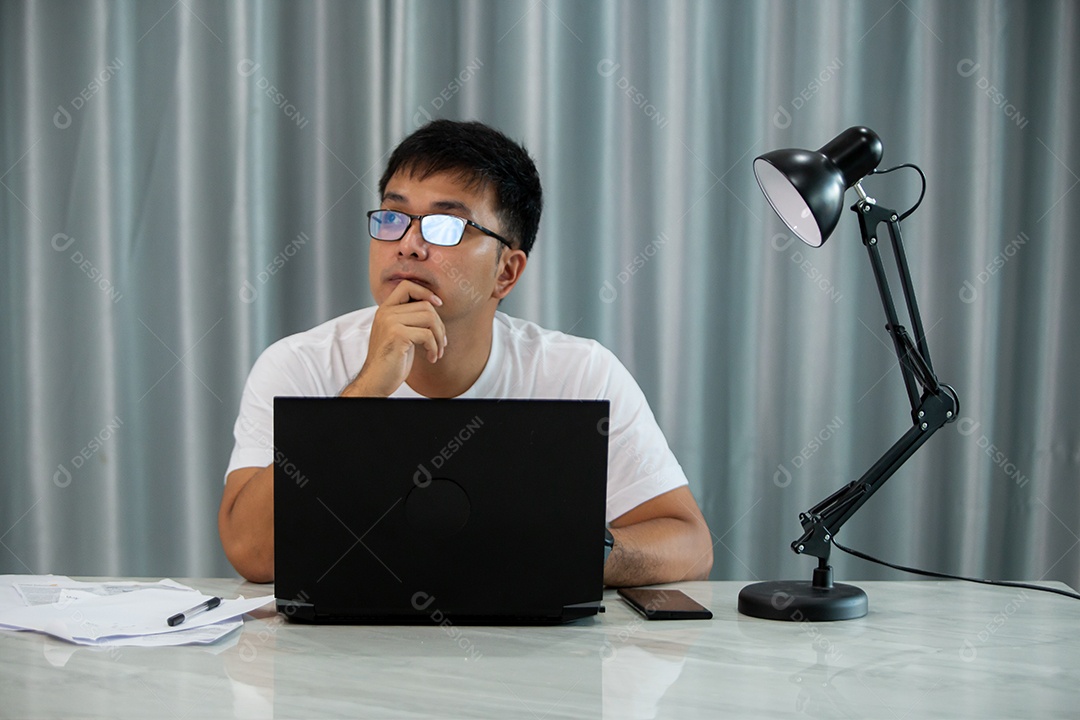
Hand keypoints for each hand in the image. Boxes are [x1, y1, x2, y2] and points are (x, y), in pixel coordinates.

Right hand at [342, 280, 446, 396]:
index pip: (407, 285)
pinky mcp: (397, 335)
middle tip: (441, 343)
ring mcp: (390, 322)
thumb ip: (410, 318)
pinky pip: (428, 335)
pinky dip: (435, 348)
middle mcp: (386, 312)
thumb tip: (434, 307)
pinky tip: (431, 358)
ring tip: (437, 351)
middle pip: (426, 305)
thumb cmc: (391, 360)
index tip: (439, 304)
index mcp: (385, 309)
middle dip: (440, 325)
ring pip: (430, 318)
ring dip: (440, 337)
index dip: (426, 292)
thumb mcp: (399, 333)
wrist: (376, 381)